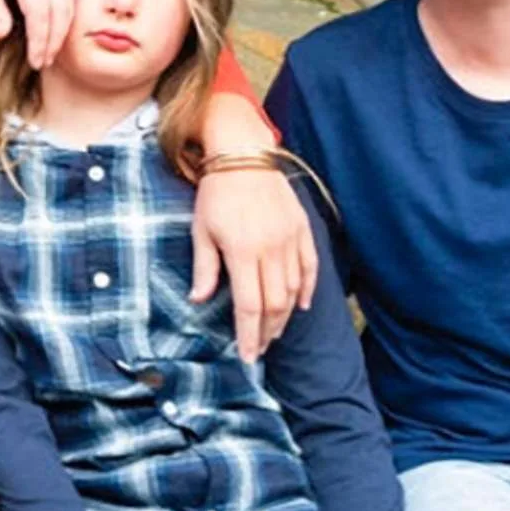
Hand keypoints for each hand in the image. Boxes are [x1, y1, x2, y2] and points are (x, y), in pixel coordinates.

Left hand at [0, 0, 73, 70]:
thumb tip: (1, 34)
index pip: (38, 5)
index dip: (39, 36)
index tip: (34, 59)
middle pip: (59, 4)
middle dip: (53, 38)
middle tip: (42, 62)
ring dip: (63, 29)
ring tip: (50, 53)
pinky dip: (67, 14)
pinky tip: (57, 32)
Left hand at [190, 167, 317, 363]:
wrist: (244, 154)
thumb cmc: (216, 192)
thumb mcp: (201, 229)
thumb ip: (205, 267)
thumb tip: (200, 300)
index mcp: (242, 251)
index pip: (249, 305)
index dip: (249, 334)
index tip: (248, 356)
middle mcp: (270, 248)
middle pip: (274, 304)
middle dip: (267, 332)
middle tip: (260, 349)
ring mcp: (290, 239)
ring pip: (293, 290)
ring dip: (285, 316)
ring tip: (274, 332)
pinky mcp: (302, 229)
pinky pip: (309, 267)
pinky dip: (307, 290)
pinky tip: (300, 307)